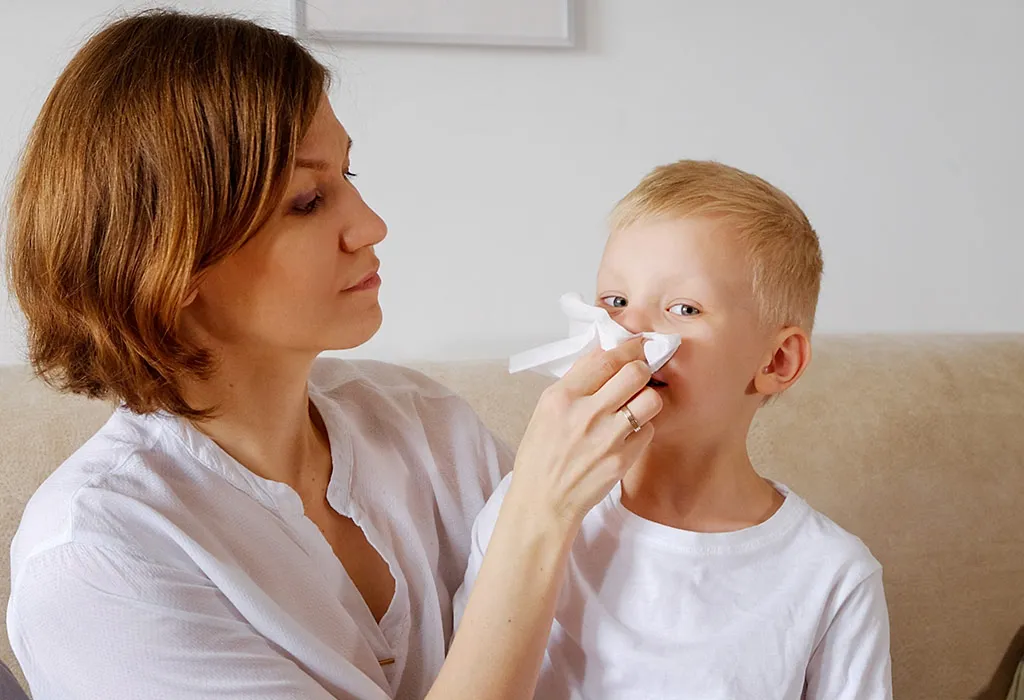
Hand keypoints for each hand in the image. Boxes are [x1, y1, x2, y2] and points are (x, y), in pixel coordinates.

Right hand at [508, 337, 661, 525]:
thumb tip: (603, 353)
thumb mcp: (545, 410)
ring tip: (635, 405)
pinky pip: (647, 430)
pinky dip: (641, 428)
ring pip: (650, 400)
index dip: (628, 348)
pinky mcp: (622, 459)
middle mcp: (586, 414)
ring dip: (646, 398)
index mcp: (562, 397)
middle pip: (635, 373)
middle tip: (639, 375)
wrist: (543, 501)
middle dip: (643, 369)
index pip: (606, 359)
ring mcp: (607, 438)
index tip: (636, 346)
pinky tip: (628, 433)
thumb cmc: (541, 455)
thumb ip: (575, 381)